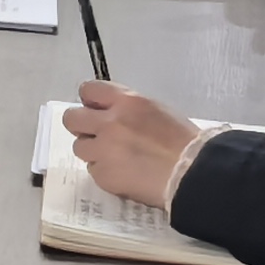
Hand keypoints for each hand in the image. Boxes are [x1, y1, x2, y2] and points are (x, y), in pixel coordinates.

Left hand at [63, 82, 208, 206]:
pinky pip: (94, 170)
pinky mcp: (103, 175)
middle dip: (81, 126)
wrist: (193, 173)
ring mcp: (103, 150)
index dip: (89, 101)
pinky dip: (105, 172)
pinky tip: (125, 174)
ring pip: (80, 147)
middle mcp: (109, 122)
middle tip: (95, 135)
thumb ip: (128, 109)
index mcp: (126, 102)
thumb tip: (109, 113)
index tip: (94, 108)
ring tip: (116, 158)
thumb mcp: (157, 111)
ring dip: (93, 152)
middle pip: (71, 118)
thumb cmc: (185, 143)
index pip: (88, 90)